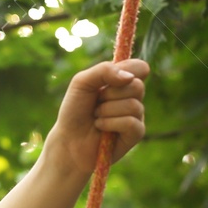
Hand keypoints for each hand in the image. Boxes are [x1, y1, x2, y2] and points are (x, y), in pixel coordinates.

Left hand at [45, 58, 149, 174]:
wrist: (68, 139)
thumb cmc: (74, 110)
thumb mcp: (81, 82)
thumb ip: (103, 70)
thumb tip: (129, 77)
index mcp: (122, 80)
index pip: (140, 68)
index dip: (128, 70)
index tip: (108, 80)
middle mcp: (132, 96)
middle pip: (137, 86)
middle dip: (110, 94)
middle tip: (96, 102)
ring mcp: (137, 115)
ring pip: (133, 105)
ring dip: (107, 110)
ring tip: (96, 116)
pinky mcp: (136, 133)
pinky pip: (131, 123)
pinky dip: (110, 124)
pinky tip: (100, 127)